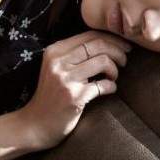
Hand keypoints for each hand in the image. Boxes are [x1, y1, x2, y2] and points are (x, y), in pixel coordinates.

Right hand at [18, 30, 132, 148]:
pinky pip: (103, 85)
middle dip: (118, 51)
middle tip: (124, 61)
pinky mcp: (74, 97)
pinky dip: (111, 86)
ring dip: (115, 69)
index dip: (111, 39)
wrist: (35, 124)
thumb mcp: (56, 69)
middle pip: (98, 45)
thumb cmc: (50, 96)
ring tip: (113, 77)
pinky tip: (110, 89)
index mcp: (54, 51)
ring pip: (103, 61)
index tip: (123, 47)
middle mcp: (58, 62)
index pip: (89, 35)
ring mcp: (66, 79)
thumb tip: (107, 43)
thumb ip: (74, 55)